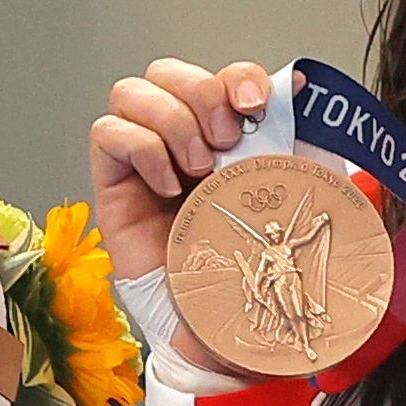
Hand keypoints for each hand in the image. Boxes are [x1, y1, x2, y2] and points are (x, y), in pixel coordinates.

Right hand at [91, 59, 274, 366]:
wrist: (224, 333)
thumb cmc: (256, 273)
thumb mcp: (292, 200)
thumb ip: (298, 142)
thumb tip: (295, 83)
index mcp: (226, 139)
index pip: (217, 78)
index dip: (234, 77)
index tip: (257, 108)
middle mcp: (182, 143)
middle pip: (166, 71)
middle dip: (200, 93)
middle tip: (227, 141)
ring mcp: (144, 163)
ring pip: (132, 93)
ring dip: (171, 119)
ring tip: (198, 168)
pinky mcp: (114, 188)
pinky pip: (107, 133)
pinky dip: (141, 147)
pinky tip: (168, 187)